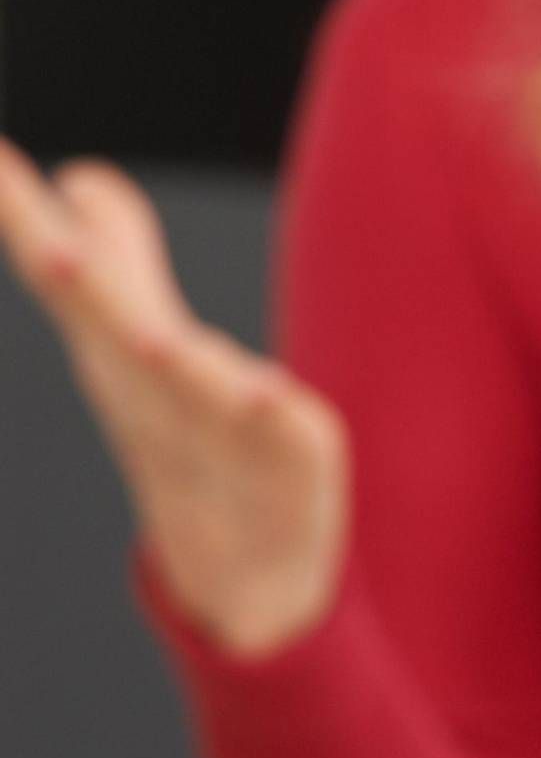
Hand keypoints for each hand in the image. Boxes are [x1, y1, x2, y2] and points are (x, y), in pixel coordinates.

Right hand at [0, 140, 349, 659]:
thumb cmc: (191, 446)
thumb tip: (83, 176)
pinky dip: (272, 418)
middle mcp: (161, 392)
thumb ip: (121, 259)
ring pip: (191, 389)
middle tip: (53, 249)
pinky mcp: (297, 469)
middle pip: (115, 326)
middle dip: (85, 286)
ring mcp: (224, 433)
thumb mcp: (147, 338)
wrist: (249, 581)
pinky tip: (270, 397)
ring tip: (150, 339)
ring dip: (168, 362)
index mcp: (124, 353)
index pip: (69, 275)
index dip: (22, 217)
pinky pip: (289, 437)